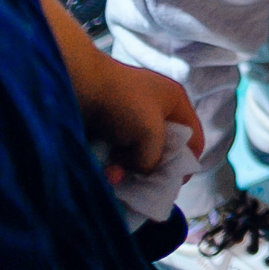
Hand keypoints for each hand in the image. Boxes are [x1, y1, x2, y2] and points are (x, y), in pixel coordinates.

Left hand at [83, 59, 203, 186]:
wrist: (75, 84)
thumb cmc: (120, 102)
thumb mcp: (150, 133)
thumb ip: (153, 159)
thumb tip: (139, 171)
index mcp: (174, 102)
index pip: (193, 139)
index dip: (187, 164)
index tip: (172, 184)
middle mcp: (156, 109)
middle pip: (165, 150)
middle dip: (153, 171)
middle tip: (142, 185)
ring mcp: (131, 117)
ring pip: (139, 154)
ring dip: (129, 170)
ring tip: (115, 177)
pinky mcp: (109, 126)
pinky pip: (119, 152)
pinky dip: (114, 164)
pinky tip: (105, 171)